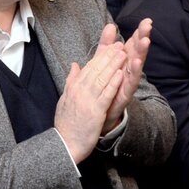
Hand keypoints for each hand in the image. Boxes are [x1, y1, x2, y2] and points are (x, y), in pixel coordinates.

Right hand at [54, 38, 126, 162]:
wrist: (64, 144)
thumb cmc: (66, 124)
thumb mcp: (65, 99)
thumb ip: (71, 81)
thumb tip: (74, 65)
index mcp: (73, 88)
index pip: (89, 67)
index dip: (101, 56)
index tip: (110, 46)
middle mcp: (79, 91)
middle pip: (96, 69)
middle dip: (109, 56)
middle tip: (120, 44)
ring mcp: (87, 101)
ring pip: (102, 78)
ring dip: (113, 65)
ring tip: (123, 54)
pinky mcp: (95, 112)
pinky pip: (105, 94)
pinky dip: (113, 83)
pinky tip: (121, 74)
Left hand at [103, 20, 151, 132]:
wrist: (99, 113)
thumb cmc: (105, 85)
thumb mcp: (103, 62)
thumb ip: (106, 45)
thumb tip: (110, 25)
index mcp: (123, 61)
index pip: (132, 43)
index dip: (139, 32)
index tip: (146, 21)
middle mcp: (129, 69)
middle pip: (137, 51)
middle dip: (143, 38)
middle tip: (148, 26)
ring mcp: (128, 81)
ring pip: (137, 65)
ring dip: (141, 53)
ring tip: (145, 41)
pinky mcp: (125, 93)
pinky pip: (131, 82)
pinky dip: (134, 72)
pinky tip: (136, 62)